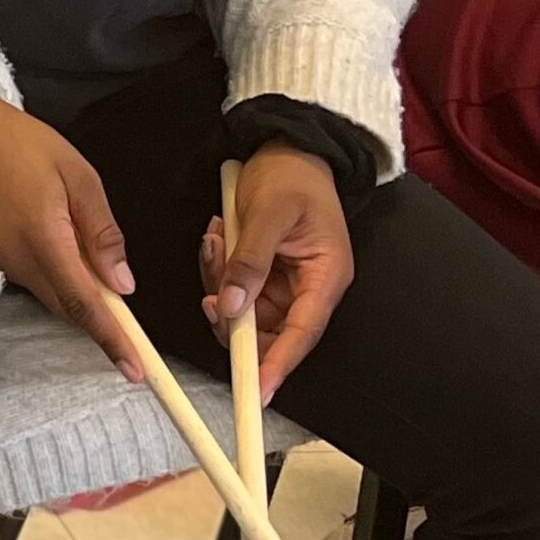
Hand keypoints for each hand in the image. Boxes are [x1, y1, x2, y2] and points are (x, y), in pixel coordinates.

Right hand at [0, 95, 141, 374]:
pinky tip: (74, 267)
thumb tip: (122, 282)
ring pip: (53, 298)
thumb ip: (101, 231)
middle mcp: (22, 261)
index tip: (135, 369)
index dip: (112, 339)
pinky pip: (36, 282)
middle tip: (134, 348)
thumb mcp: (78, 176)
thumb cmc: (20, 145)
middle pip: (69, 310)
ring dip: (82, 304)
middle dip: (102, 330)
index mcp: (47, 240)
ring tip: (110, 299)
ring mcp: (4, 261)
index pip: (85, 304)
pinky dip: (61, 285)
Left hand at [203, 143, 352, 398]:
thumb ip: (249, 261)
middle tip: (214, 292)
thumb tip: (233, 306)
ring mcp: (281, 282)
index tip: (257, 390)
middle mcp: (306, 287)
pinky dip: (217, 268)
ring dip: (220, 282)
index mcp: (325, 277)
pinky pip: (231, 288)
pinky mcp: (260, 273)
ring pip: (241, 310)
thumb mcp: (268, 214)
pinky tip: (218, 238)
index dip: (278, 364)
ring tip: (219, 240)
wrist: (287, 149)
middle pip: (265, 329)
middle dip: (232, 316)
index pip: (301, 334)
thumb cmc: (292, 176)